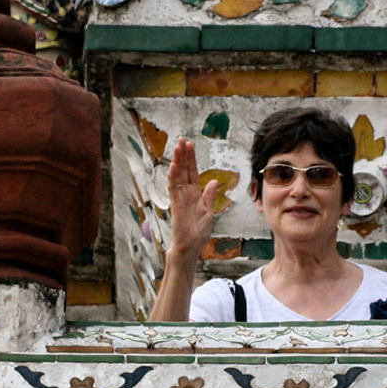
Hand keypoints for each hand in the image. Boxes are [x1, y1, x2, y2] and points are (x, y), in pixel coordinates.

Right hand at [165, 138, 220, 262]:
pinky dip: (173, 178)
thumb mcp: (208, 212)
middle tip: (182, 139)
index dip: (191, 159)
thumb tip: (213, 181)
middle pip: (184, 170)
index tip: (190, 145)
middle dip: (183, 155)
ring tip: (177, 147)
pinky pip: (174, 189)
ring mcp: (180, 199)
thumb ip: (209, 196)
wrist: (190, 247)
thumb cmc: (198, 233)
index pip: (193, 172)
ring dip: (178, 162)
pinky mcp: (176, 206)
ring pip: (177, 176)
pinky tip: (173, 167)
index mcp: (195, 194)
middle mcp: (186, 194)